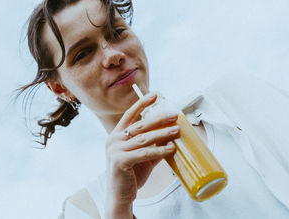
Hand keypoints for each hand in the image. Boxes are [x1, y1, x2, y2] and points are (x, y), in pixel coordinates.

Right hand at [105, 93, 179, 217]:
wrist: (119, 195)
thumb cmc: (130, 174)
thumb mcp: (142, 157)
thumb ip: (153, 146)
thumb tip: (171, 137)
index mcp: (117, 135)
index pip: (129, 114)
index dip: (142, 103)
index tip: (155, 95)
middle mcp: (113, 140)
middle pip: (139, 125)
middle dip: (158, 118)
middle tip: (174, 115)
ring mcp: (115, 150)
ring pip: (143, 138)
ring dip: (162, 133)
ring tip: (176, 131)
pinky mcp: (120, 161)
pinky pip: (143, 153)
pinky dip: (158, 150)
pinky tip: (170, 148)